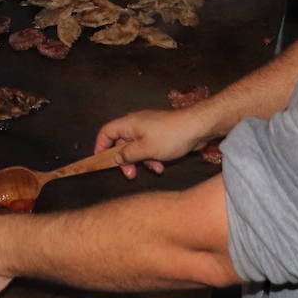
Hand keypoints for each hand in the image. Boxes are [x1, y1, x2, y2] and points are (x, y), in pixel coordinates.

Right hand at [93, 108, 214, 178]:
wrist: (197, 127)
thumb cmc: (170, 136)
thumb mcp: (145, 150)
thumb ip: (127, 155)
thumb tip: (116, 158)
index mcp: (128, 124)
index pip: (106, 132)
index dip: (100, 146)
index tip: (101, 160)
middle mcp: (136, 124)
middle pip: (121, 143)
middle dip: (125, 160)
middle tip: (129, 174)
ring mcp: (148, 129)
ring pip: (137, 147)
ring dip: (142, 161)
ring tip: (153, 171)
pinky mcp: (159, 134)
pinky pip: (149, 147)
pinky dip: (153, 157)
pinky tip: (161, 166)